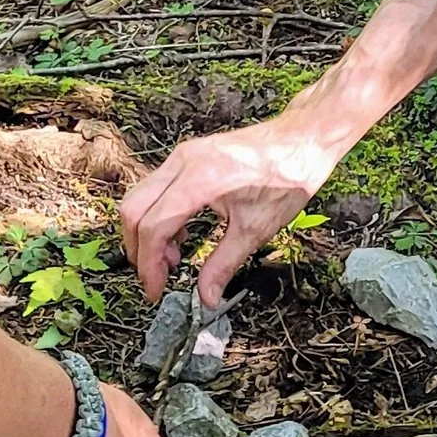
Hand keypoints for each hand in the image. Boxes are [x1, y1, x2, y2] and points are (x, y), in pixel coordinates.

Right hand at [119, 114, 340, 304]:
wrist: (302, 140)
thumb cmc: (287, 176)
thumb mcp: (256, 229)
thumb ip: (224, 264)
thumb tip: (205, 297)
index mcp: (200, 179)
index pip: (153, 226)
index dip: (149, 264)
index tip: (155, 290)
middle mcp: (183, 162)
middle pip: (134, 210)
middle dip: (139, 250)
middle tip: (157, 278)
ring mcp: (182, 155)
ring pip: (140, 197)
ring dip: (147, 232)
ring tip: (174, 259)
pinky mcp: (187, 156)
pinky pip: (156, 187)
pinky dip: (157, 215)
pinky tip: (181, 234)